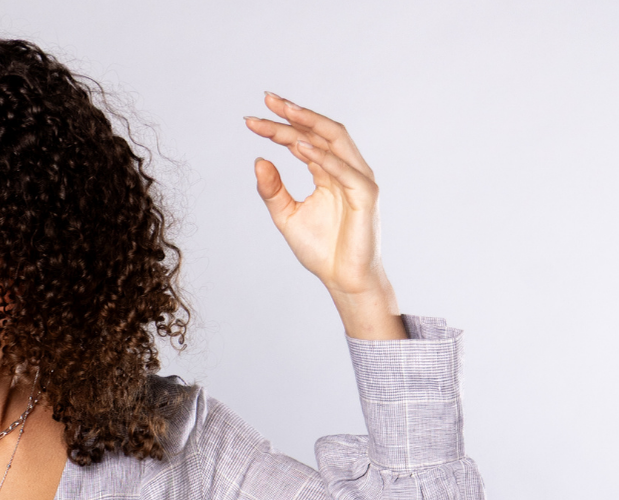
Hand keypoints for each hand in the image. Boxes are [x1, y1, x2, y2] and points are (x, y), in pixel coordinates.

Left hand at [244, 93, 406, 340]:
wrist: (344, 281)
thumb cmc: (322, 251)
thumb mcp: (287, 217)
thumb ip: (273, 191)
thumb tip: (258, 160)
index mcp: (329, 171)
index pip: (303, 140)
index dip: (279, 127)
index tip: (252, 120)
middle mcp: (346, 168)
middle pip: (320, 131)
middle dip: (295, 114)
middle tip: (267, 100)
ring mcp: (359, 179)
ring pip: (335, 141)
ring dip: (308, 125)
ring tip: (283, 114)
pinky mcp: (366, 195)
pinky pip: (344, 170)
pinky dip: (322, 157)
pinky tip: (298, 147)